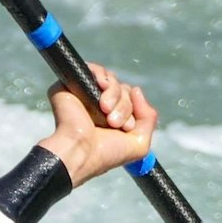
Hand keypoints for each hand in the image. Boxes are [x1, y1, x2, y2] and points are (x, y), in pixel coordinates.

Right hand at [37, 63, 157, 186]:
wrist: (80, 151)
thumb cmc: (106, 153)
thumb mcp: (139, 144)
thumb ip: (149, 118)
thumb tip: (136, 90)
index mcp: (113, 118)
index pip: (131, 100)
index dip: (134, 111)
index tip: (125, 127)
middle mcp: (99, 105)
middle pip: (124, 90)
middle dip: (125, 106)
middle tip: (114, 122)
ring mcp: (86, 94)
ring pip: (112, 81)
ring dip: (115, 95)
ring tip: (105, 112)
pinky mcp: (72, 84)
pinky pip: (94, 69)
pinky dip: (102, 75)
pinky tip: (102, 87)